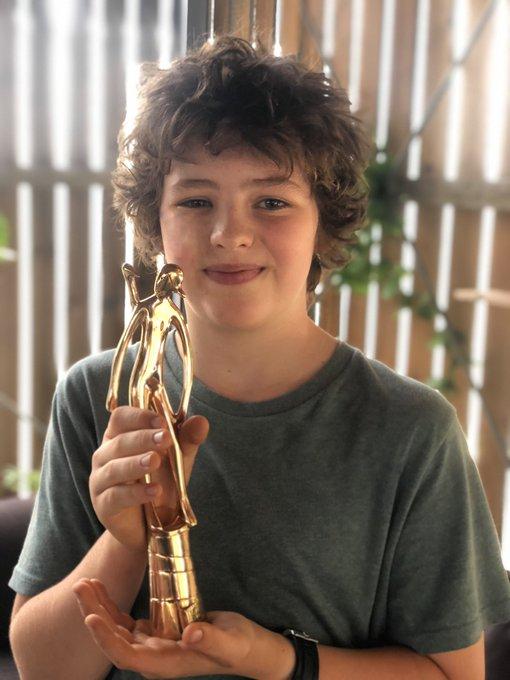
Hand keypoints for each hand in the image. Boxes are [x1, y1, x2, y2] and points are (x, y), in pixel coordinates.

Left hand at [73, 578, 295, 678]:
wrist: (249, 647)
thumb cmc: (241, 645)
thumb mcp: (231, 641)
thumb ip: (211, 638)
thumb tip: (190, 633)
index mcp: (166, 665)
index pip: (127, 655)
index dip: (106, 638)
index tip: (90, 616)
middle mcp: (155, 658)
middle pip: (115, 641)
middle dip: (94, 614)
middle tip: (81, 585)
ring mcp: (155, 646)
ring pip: (118, 630)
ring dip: (100, 608)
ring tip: (86, 583)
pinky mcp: (158, 633)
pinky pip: (128, 623)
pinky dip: (114, 607)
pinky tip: (106, 589)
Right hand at [89, 406, 208, 552]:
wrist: (151, 525)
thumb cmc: (161, 482)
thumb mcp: (178, 459)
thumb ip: (187, 439)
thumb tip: (201, 421)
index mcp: (119, 436)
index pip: (121, 417)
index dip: (140, 416)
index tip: (162, 421)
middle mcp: (104, 455)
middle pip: (119, 441)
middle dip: (143, 438)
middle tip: (165, 438)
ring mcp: (100, 481)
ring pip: (113, 468)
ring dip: (136, 463)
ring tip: (156, 461)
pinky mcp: (103, 505)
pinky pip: (116, 496)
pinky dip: (136, 493)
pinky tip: (154, 491)